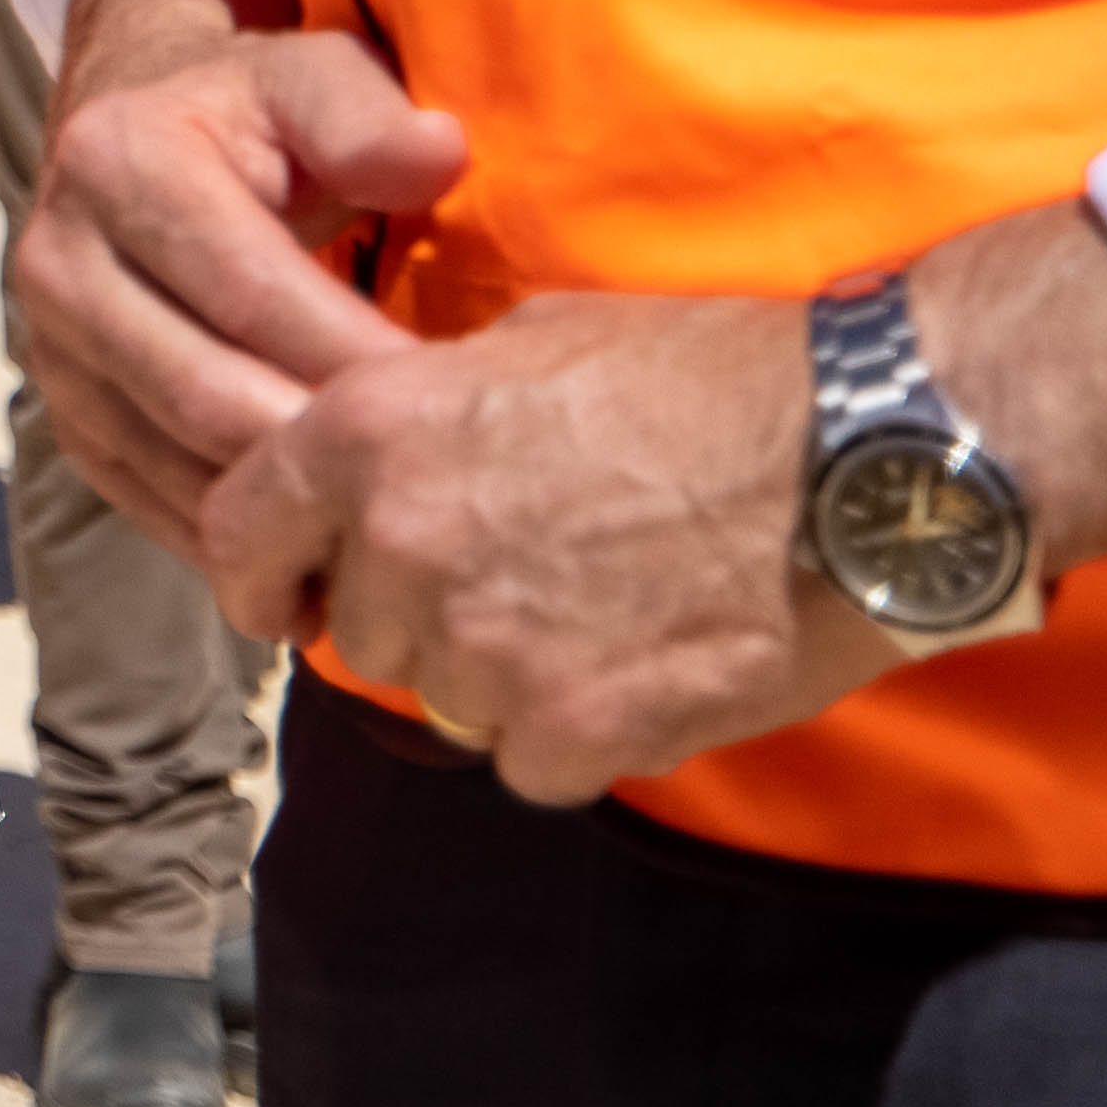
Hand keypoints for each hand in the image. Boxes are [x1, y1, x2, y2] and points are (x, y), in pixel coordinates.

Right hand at [11, 0, 471, 553]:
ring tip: (390, 521)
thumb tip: (438, 153)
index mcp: (117, 163)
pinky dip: (236, 534)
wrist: (129, 136)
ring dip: (285, 507)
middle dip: (329, 448)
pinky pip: (148, 498)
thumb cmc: (249, 113)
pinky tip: (321, 544)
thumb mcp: (311, 76)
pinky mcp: (60, 410)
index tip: (463, 397)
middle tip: (435, 480)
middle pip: (205, 395)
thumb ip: (369, 113)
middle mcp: (56, 260)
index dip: (360, 355)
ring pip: (175, 462)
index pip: (252, 292)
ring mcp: (47, 348)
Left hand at [197, 290, 875, 804]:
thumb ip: (429, 412)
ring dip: (505, 680)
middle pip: (360, 628)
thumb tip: (390, 459)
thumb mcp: (533, 344)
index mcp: (370, 434)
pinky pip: (529, 762)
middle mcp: (403, 542)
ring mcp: (485, 646)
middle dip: (423, 617)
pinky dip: (580, 736)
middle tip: (528, 579)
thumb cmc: (715, 378)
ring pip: (445, 702)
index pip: (240, 532)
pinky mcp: (574, 729)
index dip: (263, 570)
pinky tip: (649, 668)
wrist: (866, 457)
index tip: (287, 594)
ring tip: (606, 614)